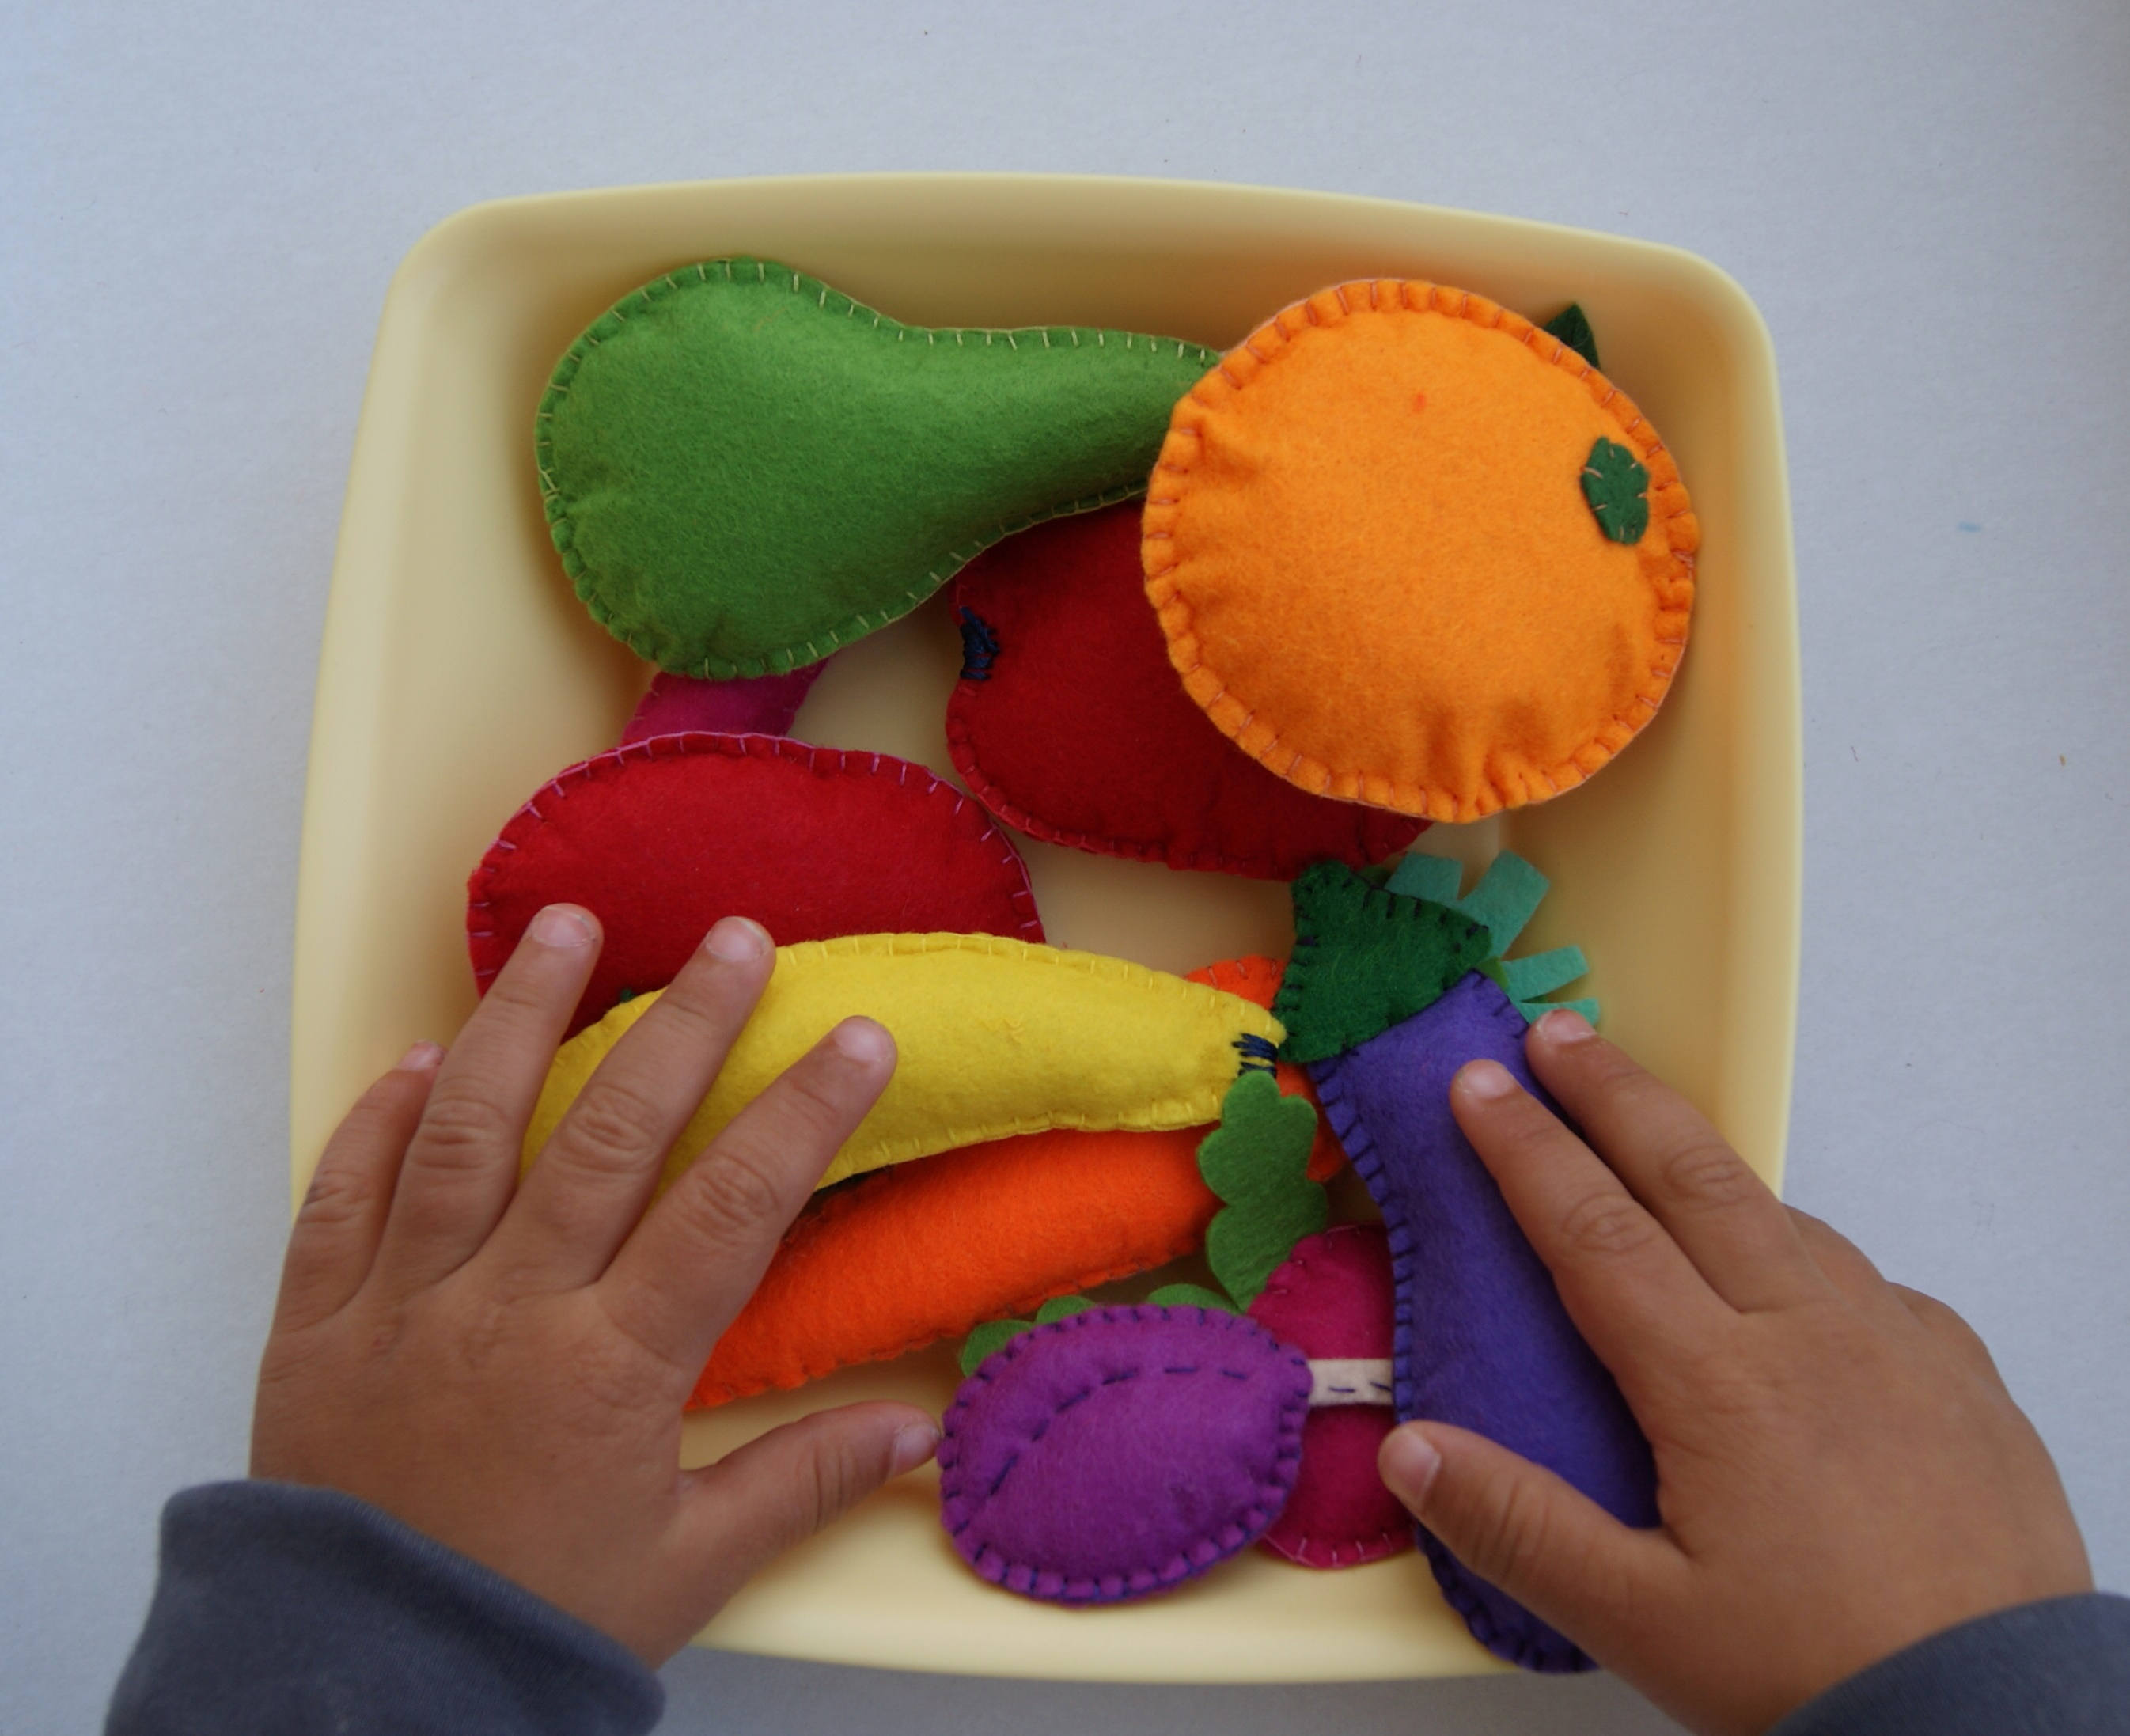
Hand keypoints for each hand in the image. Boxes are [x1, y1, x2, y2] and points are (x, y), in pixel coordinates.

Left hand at [252, 906, 938, 1664]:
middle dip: (681, 1024)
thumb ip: (802, 1483)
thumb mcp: (684, 1566)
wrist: (354, 1691)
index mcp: (610, 1368)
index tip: (856, 1035)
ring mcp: (402, 1305)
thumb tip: (917, 1431)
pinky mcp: (316, 1323)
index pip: (729, 1207)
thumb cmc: (527, 1630)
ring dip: (520, 1019)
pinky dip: (375, 1119)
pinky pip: (341, 1197)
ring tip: (564, 927)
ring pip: (465, 1131)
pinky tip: (421, 1056)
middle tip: (733, 937)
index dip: (800, 1112)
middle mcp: (508, 1311)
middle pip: (605, 1136)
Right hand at [1377, 1009, 2090, 1735]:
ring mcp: (1894, 1344)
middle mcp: (1807, 1332)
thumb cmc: (1818, 1671)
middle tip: (1560, 1033)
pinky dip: (1805, 1251)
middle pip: (1693, 1175)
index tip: (1478, 1081)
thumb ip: (1516, 1526)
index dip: (1526, 1147)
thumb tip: (1407, 1450)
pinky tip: (1791, 1276)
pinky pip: (1867, 1281)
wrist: (2001, 1720)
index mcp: (1718, 1380)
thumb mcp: (1638, 1621)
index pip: (1596, 1228)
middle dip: (1615, 1093)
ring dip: (1706, 1164)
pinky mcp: (1959, 1376)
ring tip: (1656, 1143)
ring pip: (1784, 1217)